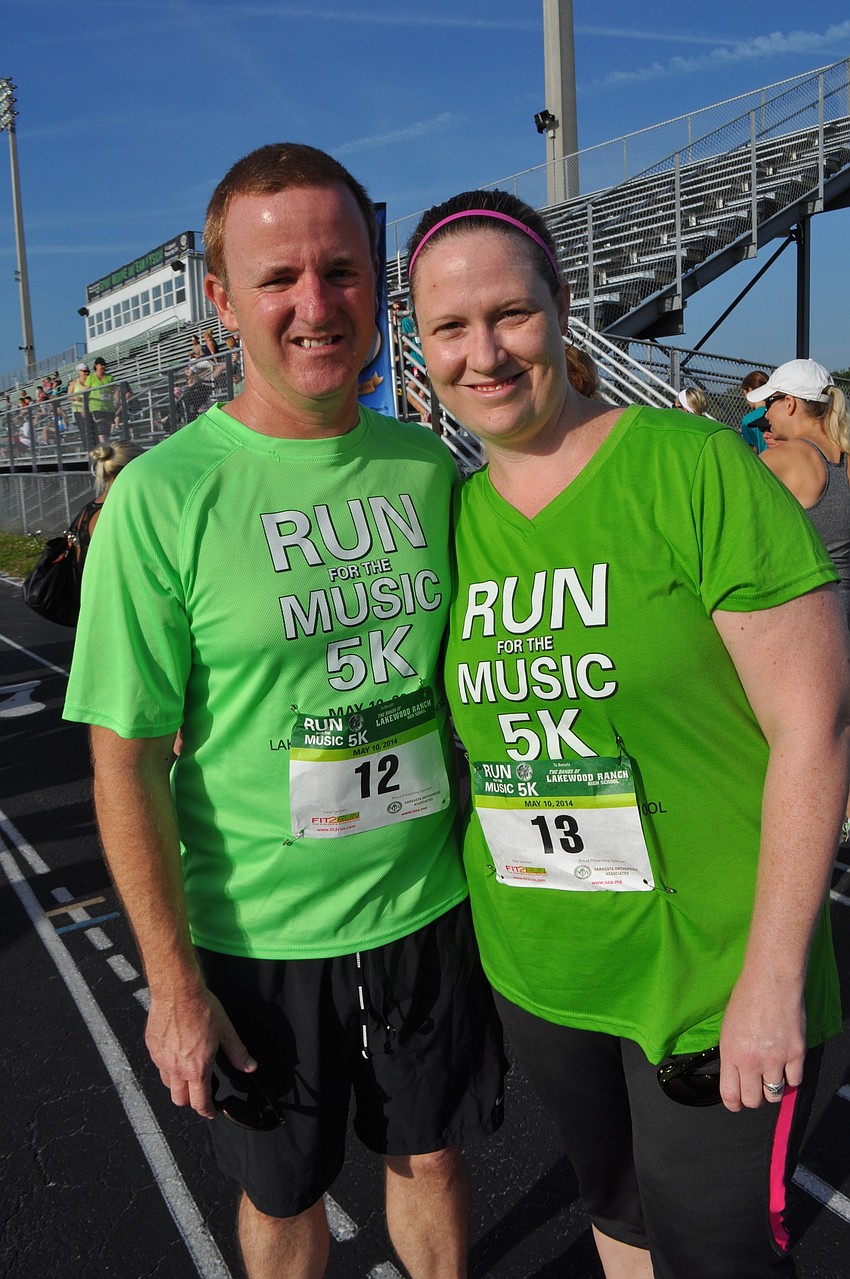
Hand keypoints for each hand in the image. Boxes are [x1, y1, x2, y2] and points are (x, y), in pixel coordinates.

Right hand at [145, 983, 256, 1118]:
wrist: (177, 991)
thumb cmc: (201, 1009)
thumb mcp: (226, 1031)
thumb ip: (238, 1053)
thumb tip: (250, 1067)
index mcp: (196, 1068)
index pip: (199, 1101)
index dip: (206, 1111)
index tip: (210, 1112)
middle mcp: (176, 1068)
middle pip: (179, 1099)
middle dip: (190, 1101)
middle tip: (199, 1094)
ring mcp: (161, 1059)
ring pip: (167, 1084)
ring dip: (177, 1084)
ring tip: (187, 1074)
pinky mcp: (152, 1048)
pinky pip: (159, 1065)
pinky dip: (167, 1066)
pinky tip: (176, 1053)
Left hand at [718, 968, 805, 1111]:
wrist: (771, 982)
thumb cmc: (746, 999)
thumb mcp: (727, 1028)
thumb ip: (732, 1054)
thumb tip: (735, 1074)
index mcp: (731, 1054)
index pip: (730, 1095)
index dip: (734, 1104)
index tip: (737, 1103)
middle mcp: (752, 1061)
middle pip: (754, 1101)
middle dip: (754, 1099)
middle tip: (756, 1089)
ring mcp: (776, 1059)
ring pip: (775, 1095)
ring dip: (773, 1090)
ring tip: (771, 1077)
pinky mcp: (796, 1054)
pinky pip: (795, 1081)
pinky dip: (791, 1078)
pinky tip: (787, 1067)